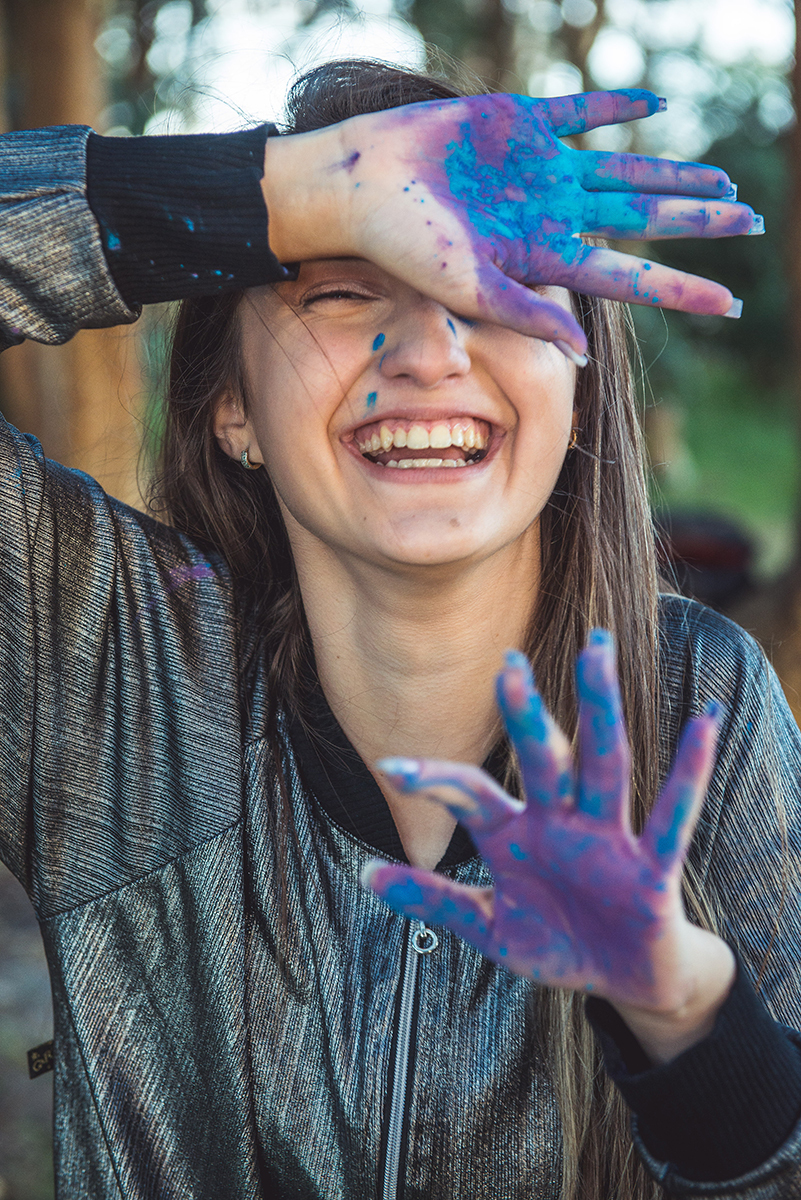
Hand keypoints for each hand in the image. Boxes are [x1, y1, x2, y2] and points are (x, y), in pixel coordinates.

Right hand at [265, 91, 759, 360]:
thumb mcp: (466, 289)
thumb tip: (583, 356)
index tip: (732, 306)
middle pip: (639, 218)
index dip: (681, 291)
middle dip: (696, 222)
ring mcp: (536, 167)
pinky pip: (577, 110)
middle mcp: (548, 214)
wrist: (356, 185)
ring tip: (721, 180)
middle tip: (752, 223)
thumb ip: (526, 315)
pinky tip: (654, 104)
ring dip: (670, 172)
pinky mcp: (516, 120)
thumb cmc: (402, 246)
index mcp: (542, 257)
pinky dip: (614, 105)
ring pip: (621, 168)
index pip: (628, 277)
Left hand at [363, 630, 734, 1050]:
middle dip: (526, 713)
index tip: (389, 767)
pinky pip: (672, 814)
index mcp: (517, 835)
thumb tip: (366, 873)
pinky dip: (690, 769)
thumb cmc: (557, 943)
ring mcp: (607, 838)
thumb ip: (435, 900)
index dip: (434, 781)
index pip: (471, 795)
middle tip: (509, 661)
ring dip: (600, 710)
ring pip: (603, 765)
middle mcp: (560, 823)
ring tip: (597, 653)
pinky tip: (704, 719)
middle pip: (542, 757)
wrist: (621, 982)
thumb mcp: (489, 928)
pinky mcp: (652, 865)